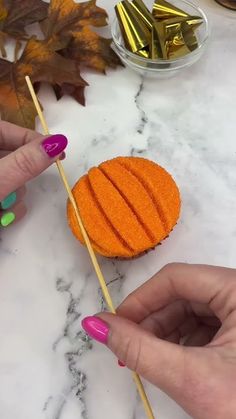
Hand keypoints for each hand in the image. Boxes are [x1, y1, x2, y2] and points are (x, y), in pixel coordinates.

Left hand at [0, 121, 66, 226]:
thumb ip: (24, 163)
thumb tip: (58, 142)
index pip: (7, 129)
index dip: (32, 139)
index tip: (58, 153)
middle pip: (11, 157)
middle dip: (21, 178)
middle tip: (18, 192)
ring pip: (9, 179)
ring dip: (14, 197)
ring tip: (3, 212)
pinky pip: (4, 195)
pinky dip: (6, 208)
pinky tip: (1, 218)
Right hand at [82, 263, 235, 418]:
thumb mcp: (190, 377)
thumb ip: (138, 348)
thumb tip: (97, 324)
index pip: (176, 278)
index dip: (141, 300)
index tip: (116, 325)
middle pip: (183, 294)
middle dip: (152, 321)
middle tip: (127, 348)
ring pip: (192, 310)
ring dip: (165, 333)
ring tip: (148, 359)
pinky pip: (205, 325)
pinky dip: (183, 341)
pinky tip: (173, 361)